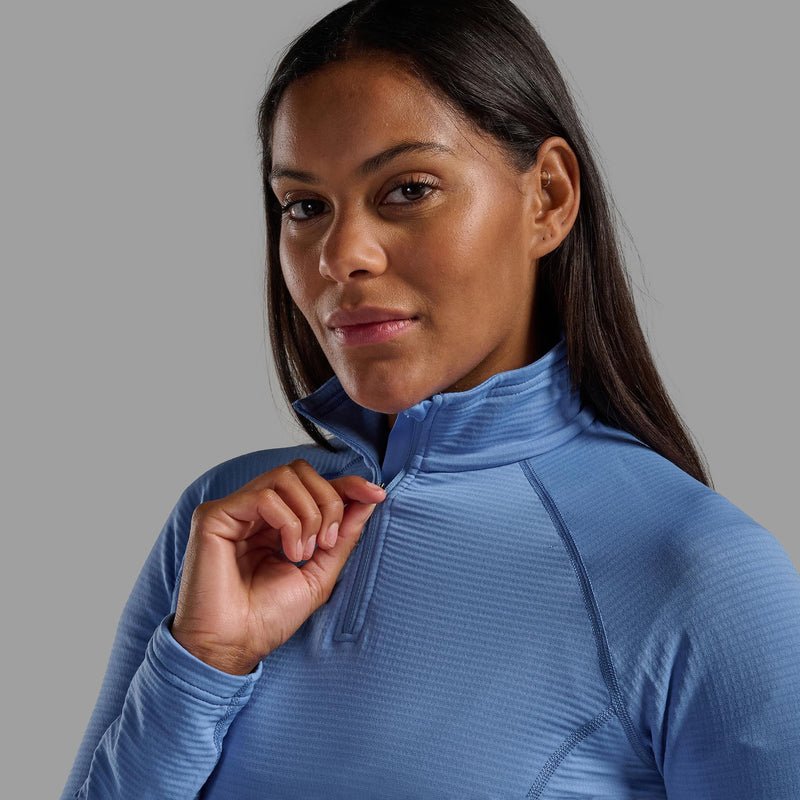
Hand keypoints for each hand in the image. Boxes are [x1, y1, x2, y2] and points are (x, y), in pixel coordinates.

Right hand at [170, 459, 385, 673]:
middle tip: (329, 541)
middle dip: (329, 500)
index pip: (312, 485)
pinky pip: (265, 497)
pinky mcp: (214, 516)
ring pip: (285, 476)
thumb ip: (343, 536)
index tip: (375, 495)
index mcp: (274, 522)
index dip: (347, 484)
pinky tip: (288, 551)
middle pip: (300, 471)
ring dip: (310, 513)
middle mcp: (253, 511)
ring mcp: (233, 510)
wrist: (234, 645)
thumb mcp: (319, 574)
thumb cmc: (267, 618)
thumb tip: (369, 501)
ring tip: (304, 552)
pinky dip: (288, 521)